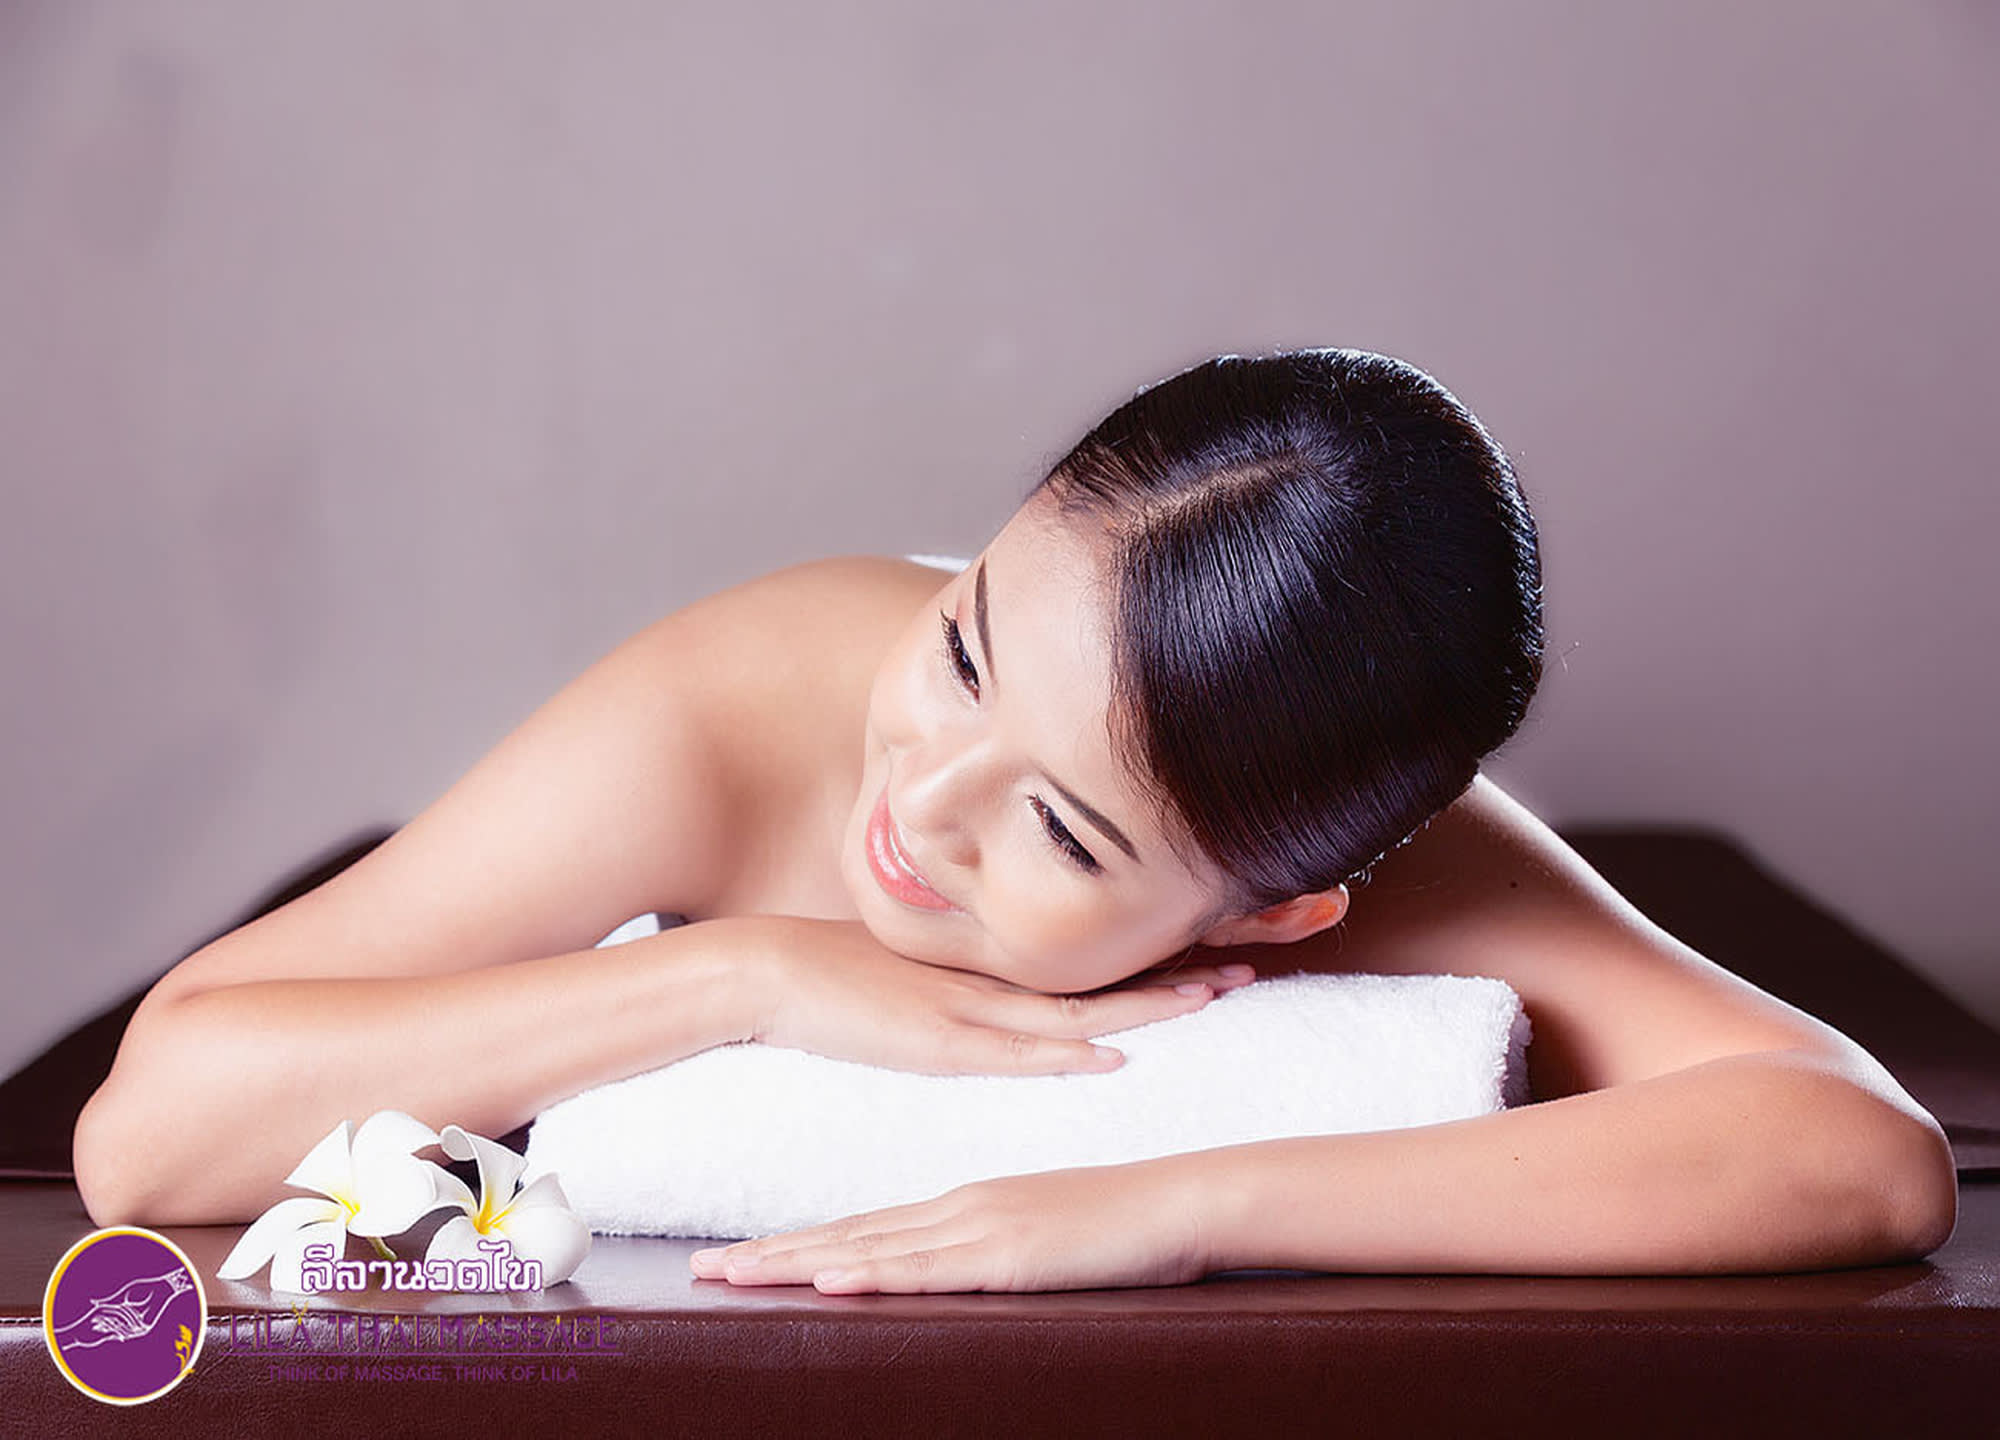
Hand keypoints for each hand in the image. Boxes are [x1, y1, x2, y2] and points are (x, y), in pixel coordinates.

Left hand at [688, 1157, 1214, 1292]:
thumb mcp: (1041, 1236)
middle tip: (702, 1268)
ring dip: (795, 1263)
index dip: (796, 1243)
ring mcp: (980, 1229)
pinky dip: (873, 1272)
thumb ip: (993, 1250)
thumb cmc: (1120, 1225)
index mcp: (961, 1205)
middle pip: (846, 1234)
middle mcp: (957, 1210)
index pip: (862, 1226)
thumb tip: (955, 1275)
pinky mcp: (1009, 1255)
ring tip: (733, 1274)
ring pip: (869, 1249)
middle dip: (770, 1254)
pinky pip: (929, 1268)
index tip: (740, 1255)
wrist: (1180, 1201)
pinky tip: (830, 1277)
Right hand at [736, 916, 1255, 1076]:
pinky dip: (1062, 1052)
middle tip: (1288, 925)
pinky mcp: (937, 1040)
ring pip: (1085, 1001)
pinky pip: (1010, 1049)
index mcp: (1013, 954)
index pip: (1121, 939)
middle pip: (1127, 960)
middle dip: (1207, 946)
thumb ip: (996, 983)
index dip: (1193, 927)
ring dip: (1157, 1000)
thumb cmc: (849, 974)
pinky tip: (1110, 1056)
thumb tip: (1063, 1003)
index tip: (1265, 906)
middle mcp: (1006, 971)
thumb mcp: (938, 970)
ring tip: (1231, 986)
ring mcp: (975, 1003)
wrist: (768, 972)